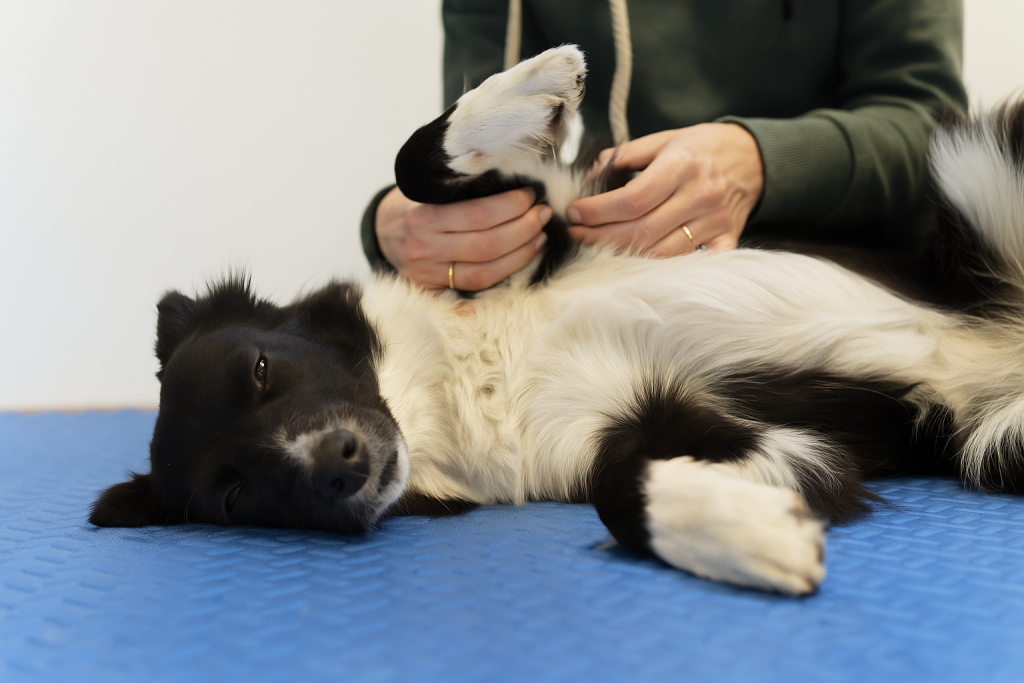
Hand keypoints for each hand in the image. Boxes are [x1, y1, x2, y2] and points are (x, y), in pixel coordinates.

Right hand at [376, 186, 550, 290]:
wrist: (385, 229)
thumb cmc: (416, 203)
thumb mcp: (429, 188)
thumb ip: (462, 189)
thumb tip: (512, 182)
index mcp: (421, 217)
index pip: (477, 215)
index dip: (510, 207)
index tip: (529, 197)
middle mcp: (422, 249)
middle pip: (485, 246)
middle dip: (522, 230)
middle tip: (541, 216)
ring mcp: (426, 275)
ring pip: (484, 273)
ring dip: (520, 256)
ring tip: (539, 237)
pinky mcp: (431, 292)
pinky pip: (468, 296)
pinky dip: (494, 290)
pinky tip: (520, 275)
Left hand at [566, 123, 763, 256]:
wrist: (755, 157)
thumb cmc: (704, 147)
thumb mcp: (666, 139)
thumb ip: (627, 154)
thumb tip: (591, 173)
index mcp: (681, 165)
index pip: (631, 199)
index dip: (597, 211)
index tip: (574, 213)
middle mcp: (699, 195)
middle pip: (641, 230)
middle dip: (600, 236)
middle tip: (576, 234)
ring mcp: (714, 222)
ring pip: (661, 252)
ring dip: (624, 255)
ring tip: (597, 247)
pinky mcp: (726, 239)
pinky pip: (695, 263)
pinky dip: (669, 268)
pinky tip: (641, 264)